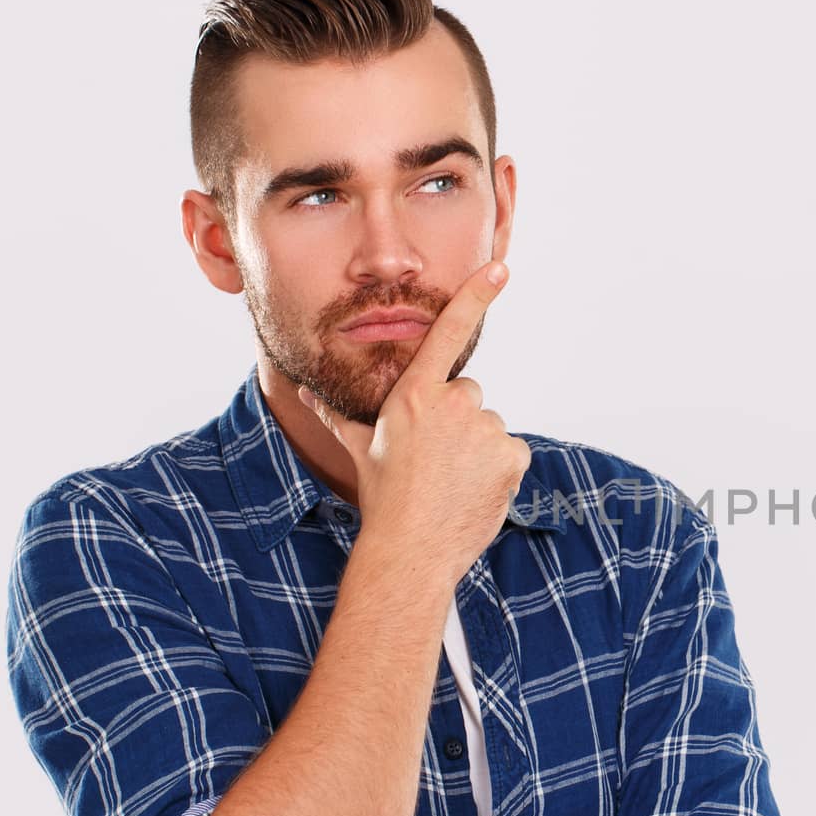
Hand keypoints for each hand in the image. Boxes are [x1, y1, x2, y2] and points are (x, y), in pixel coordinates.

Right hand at [298, 258, 530, 584]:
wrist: (410, 549)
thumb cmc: (380, 497)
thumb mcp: (357, 448)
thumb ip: (334, 413)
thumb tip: (302, 390)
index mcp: (415, 394)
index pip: (449, 332)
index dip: (476, 295)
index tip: (500, 267)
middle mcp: (454, 402)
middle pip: (467, 394)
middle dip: (455, 420)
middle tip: (434, 459)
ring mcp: (486, 428)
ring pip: (487, 428)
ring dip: (475, 448)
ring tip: (451, 481)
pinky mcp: (512, 455)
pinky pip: (509, 452)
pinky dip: (497, 469)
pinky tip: (473, 490)